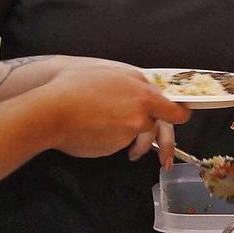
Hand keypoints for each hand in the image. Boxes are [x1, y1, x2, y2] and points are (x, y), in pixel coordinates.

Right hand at [39, 60, 188, 161]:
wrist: (52, 109)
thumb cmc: (76, 84)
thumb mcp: (113, 72)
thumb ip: (135, 83)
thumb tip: (149, 92)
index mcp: (144, 91)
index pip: (174, 109)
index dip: (179, 115)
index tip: (181, 119)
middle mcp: (141, 112)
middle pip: (160, 129)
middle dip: (166, 146)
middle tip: (167, 159)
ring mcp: (128, 131)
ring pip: (139, 139)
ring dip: (137, 147)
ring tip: (130, 151)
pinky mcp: (114, 146)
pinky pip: (120, 146)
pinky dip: (115, 144)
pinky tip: (100, 136)